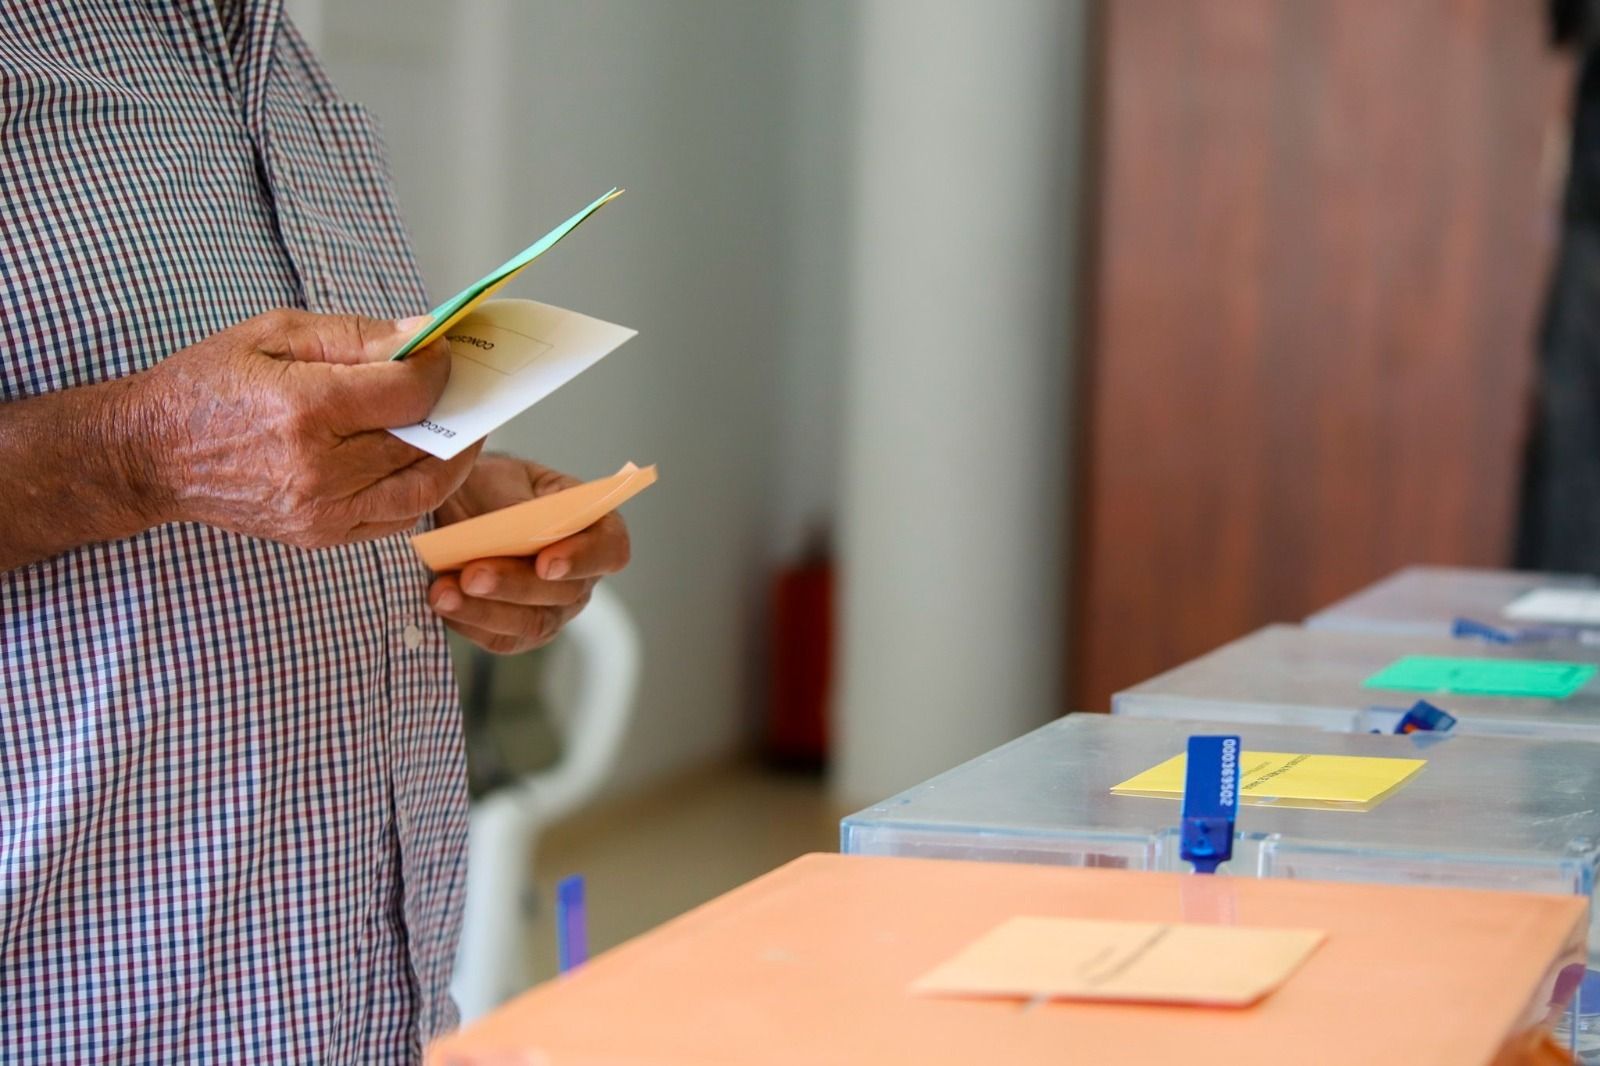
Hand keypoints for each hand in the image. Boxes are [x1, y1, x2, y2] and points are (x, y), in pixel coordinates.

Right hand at [136, 309, 482, 546]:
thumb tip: (423, 336)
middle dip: (456, 410)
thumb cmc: (210, 384)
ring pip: (421, 490)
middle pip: (421, 442)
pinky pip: (396, 518)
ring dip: (455, 459)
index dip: (439, 370)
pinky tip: (425, 463)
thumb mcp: (275, 334)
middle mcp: (317, 469)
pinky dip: (422, 491)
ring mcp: (321, 511)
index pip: (407, 393)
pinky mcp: (321, 535)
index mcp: (304, 410)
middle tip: (469, 388)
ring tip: (462, 428)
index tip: (444, 352)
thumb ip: (355, 336)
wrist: (152, 454)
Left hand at [427, 455, 631, 653]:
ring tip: (443, 592)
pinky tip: (444, 603)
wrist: (456, 508)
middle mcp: (582, 574)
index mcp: (594, 526)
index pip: (610, 549)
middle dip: (516, 585)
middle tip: (473, 574)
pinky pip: (502, 639)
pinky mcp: (519, 631)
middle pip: (566, 593)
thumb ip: (515, 506)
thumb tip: (513, 529)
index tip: (546, 561)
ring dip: (486, 610)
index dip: (585, 559)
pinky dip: (470, 622)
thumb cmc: (491, 486)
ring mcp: (554, 608)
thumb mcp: (502, 478)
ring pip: (533, 623)